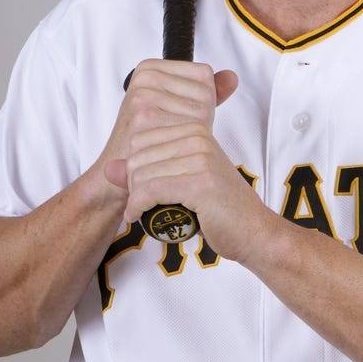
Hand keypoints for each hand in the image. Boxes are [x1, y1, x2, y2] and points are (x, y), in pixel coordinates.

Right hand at [89, 59, 236, 201]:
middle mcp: (145, 77)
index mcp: (149, 68)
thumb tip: (232, 77)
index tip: (180, 117)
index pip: (204, 75)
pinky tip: (172, 151)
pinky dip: (190, 143)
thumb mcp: (180, 111)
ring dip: (196, 132)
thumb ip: (206, 92)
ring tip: (171, 143)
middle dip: (200, 118)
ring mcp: (143, 95)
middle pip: (205, 93)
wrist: (121, 177)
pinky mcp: (145, 116)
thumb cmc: (152, 145)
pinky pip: (192, 126)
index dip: (202, 102)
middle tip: (175, 135)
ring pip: (202, 111)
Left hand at [102, 59, 279, 262]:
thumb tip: (108, 167)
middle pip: (138, 156)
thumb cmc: (218, 208)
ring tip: (142, 211)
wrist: (253, 231)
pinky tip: (138, 216)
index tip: (140, 186)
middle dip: (132, 184)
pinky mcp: (199, 183)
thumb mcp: (181, 181)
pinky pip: (150, 191)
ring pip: (141, 174)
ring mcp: (200, 159)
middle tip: (141, 203)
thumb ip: (146, 171)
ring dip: (135, 198)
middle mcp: (198, 138)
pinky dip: (137, 207)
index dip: (132, 165)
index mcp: (195, 130)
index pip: (140, 138)